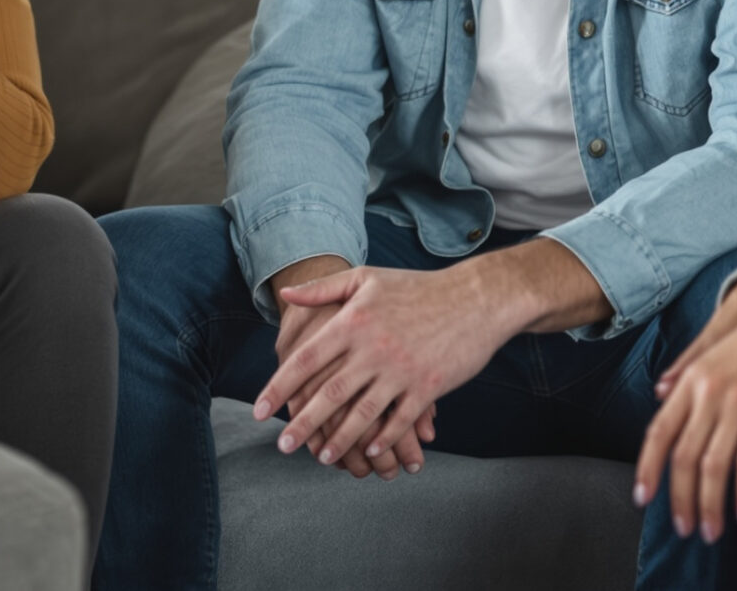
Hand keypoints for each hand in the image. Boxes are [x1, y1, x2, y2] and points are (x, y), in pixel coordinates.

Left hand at [269, 257, 431, 479]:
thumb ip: (323, 289)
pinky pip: (399, 420)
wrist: (475, 298)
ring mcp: (401, 370)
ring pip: (362, 413)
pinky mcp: (428, 386)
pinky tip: (369, 452)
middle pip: (329, 393)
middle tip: (282, 445)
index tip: (260, 410)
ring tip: (321, 457)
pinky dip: (383, 438)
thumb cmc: (417, 287)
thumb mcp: (367, 279)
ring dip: (340, 440)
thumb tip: (286, 295)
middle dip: (302, 423)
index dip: (280, 387)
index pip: (307, 360)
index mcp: (353, 322)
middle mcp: (373, 348)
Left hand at [635, 272, 736, 543]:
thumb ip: (687, 374)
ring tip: (713, 531)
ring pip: (716, 467)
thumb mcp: (719, 351)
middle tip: (684, 529)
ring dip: (713, 506)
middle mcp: (711, 393)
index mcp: (694, 379)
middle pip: (685, 458)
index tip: (643, 499)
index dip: (648, 469)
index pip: (659, 432)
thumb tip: (661, 395)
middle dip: (682, 499)